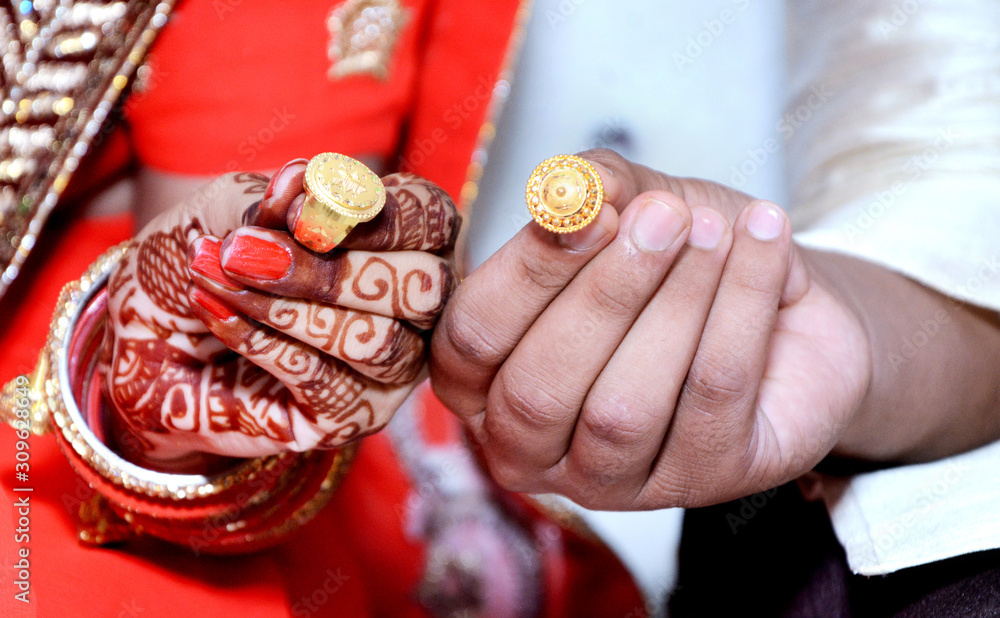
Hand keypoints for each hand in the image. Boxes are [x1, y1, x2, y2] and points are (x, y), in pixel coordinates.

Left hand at [101, 160, 458, 470]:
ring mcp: (390, 369)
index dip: (377, 215)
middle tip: (242, 252)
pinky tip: (215, 314)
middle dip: (331, 272)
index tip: (301, 213)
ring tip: (215, 278)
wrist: (146, 339)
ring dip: (286, 308)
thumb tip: (301, 182)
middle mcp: (415, 307)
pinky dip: (262, 343)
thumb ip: (272, 200)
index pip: (431, 220)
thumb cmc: (210, 260)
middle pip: (423, 290)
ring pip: (376, 343)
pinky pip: (326, 383)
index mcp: (406, 237)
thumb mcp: (230, 212)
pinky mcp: (351, 418)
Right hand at [430, 149, 870, 508]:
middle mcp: (531, 445)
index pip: (474, 337)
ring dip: (678, 303)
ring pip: (623, 408)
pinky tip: (763, 245)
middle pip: (537, 390)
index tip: (592, 212)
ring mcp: (610, 479)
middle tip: (666, 217)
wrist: (787, 306)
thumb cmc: (681, 260)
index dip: (529, 271)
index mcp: (483, 379)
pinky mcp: (700, 481)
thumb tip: (569, 189)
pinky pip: (711, 399)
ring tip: (716, 230)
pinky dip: (741, 310)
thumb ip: (591, 189)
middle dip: (607, 295)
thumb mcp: (629, 205)